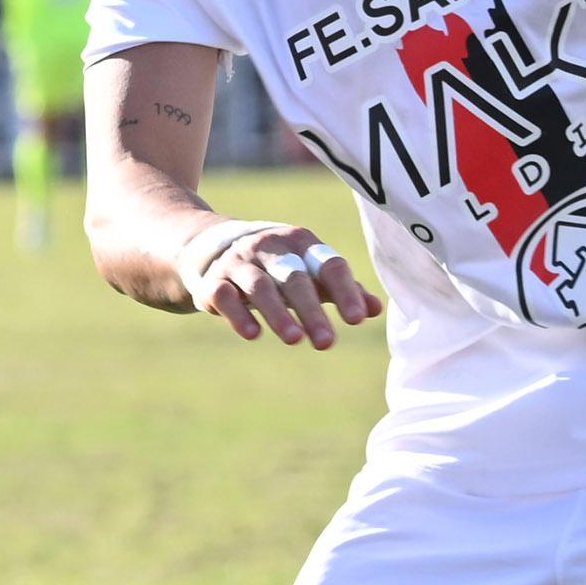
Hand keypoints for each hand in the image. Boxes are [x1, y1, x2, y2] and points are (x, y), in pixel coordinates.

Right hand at [178, 217, 379, 348]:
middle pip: (294, 278)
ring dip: (277, 314)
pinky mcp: (212, 280)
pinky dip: (238, 314)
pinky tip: (253, 334)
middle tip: (326, 343)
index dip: (344, 291)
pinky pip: (224, 296)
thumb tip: (375, 310)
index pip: (328, 264)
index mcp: (300, 241)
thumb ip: (340, 289)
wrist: (210, 245)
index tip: (356, 319)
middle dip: (311, 310)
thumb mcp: (307, 269)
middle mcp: (269, 247)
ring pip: (259, 287)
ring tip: (294, 340)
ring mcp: (239, 262)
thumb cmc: (274, 263)